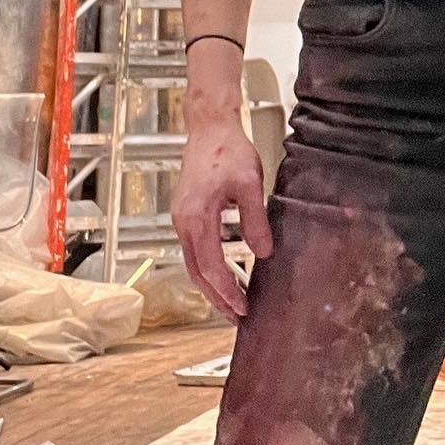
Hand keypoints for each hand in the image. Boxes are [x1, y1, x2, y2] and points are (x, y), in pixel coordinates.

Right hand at [171, 120, 272, 322]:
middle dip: (217, 298)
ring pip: (194, 263)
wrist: (209, 127)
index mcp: (196, 218)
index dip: (227, 291)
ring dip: (211, 285)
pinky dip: (208, 266)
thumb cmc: (229, 150)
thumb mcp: (251, 185)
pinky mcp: (185, 213)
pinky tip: (224, 272)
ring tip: (231, 302)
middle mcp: (183, 222)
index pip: (211, 267)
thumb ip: (255, 220)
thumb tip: (263, 253)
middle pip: (197, 272)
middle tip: (237, 317)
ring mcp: (181, 218)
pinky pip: (195, 249)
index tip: (242, 309)